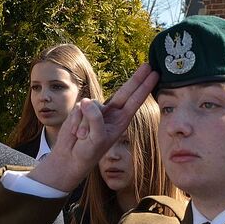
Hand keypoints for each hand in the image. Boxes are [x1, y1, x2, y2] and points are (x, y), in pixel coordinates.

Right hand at [28, 64, 158, 191]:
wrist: (69, 158)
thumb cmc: (88, 152)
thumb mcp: (97, 139)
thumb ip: (95, 119)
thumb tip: (88, 101)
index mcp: (121, 121)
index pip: (135, 101)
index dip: (144, 87)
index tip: (155, 75)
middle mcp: (111, 113)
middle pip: (125, 92)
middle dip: (136, 78)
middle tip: (148, 65)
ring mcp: (96, 110)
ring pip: (92, 104)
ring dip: (85, 123)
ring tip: (82, 137)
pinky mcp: (81, 109)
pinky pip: (79, 107)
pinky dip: (75, 121)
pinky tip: (75, 132)